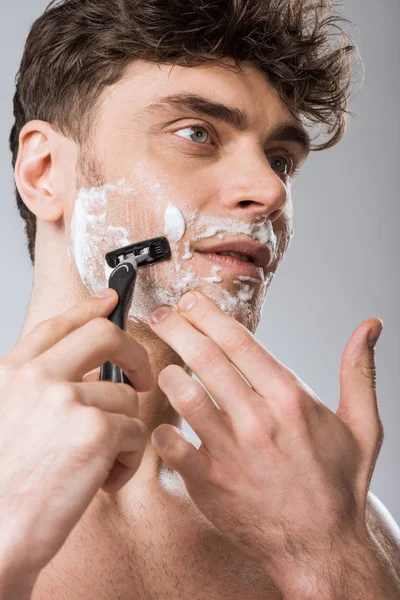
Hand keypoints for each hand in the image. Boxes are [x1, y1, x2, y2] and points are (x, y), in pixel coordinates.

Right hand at [0, 290, 153, 588]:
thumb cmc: (6, 484)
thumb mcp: (8, 416)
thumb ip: (40, 386)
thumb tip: (85, 370)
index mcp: (14, 372)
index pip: (60, 324)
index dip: (90, 309)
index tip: (111, 301)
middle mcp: (38, 376)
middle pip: (105, 336)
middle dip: (134, 354)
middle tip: (144, 377)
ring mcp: (67, 399)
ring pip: (127, 397)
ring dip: (123, 434)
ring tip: (98, 465)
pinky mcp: (96, 429)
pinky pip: (135, 433)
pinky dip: (127, 461)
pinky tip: (101, 481)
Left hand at [148, 291, 383, 582]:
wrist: (320, 546)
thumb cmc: (337, 485)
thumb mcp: (363, 426)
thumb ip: (359, 371)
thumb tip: (370, 326)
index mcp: (290, 399)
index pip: (239, 340)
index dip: (208, 313)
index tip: (192, 301)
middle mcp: (257, 420)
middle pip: (205, 358)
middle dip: (177, 327)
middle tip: (163, 315)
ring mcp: (229, 452)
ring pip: (182, 395)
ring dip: (167, 373)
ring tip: (163, 366)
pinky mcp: (207, 482)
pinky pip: (169, 444)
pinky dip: (161, 429)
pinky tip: (165, 423)